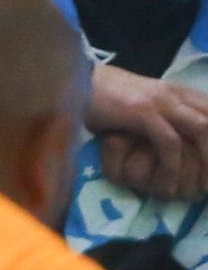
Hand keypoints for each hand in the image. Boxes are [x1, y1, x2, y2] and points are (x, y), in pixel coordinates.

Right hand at [89, 66, 207, 198]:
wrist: (75, 82)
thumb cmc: (107, 96)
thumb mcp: (145, 103)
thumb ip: (168, 115)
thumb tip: (188, 138)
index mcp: (178, 90)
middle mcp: (174, 92)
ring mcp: (159, 100)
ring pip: (201, 129)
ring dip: (205, 160)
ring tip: (200, 188)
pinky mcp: (141, 110)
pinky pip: (169, 141)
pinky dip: (172, 165)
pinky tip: (167, 184)